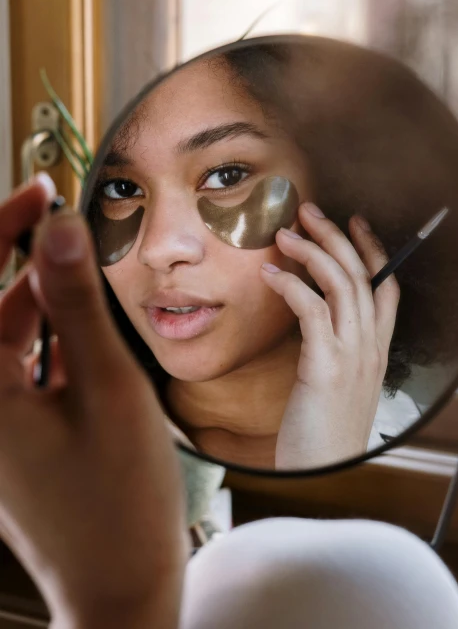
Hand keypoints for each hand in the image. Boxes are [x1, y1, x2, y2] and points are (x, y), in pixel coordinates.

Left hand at [0, 177, 187, 628]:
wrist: (120, 590)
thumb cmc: (117, 503)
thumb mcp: (106, 391)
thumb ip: (77, 306)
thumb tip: (60, 230)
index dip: (0, 228)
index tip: (40, 193)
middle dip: (22, 257)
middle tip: (64, 220)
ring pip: (7, 335)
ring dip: (40, 297)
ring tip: (85, 268)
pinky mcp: (12, 435)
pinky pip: (22, 366)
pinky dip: (49, 336)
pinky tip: (85, 324)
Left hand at [261, 202, 398, 469]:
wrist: (322, 475)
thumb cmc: (321, 432)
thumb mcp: (335, 385)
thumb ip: (331, 351)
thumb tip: (310, 322)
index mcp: (375, 349)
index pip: (386, 287)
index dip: (374, 249)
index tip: (353, 221)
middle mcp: (370, 347)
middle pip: (363, 275)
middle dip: (337, 236)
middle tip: (309, 210)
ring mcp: (352, 355)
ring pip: (342, 285)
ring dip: (313, 252)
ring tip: (285, 233)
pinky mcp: (326, 367)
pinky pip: (312, 310)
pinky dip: (291, 285)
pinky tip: (269, 273)